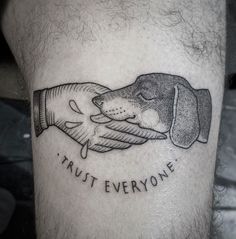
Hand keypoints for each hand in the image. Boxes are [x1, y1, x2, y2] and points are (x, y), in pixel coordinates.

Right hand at [40, 83, 165, 158]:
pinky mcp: (89, 145)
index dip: (149, 131)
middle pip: (130, 138)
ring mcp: (95, 141)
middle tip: (161, 137)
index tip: (163, 133)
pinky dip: (122, 146)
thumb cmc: (73, 93)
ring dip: (135, 142)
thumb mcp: (94, 91)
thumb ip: (112, 101)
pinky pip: (111, 148)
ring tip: (146, 139)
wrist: (52, 107)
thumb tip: (128, 107)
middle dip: (146, 138)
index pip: (133, 126)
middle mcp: (102, 133)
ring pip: (121, 144)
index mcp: (104, 118)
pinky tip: (128, 143)